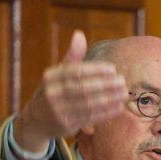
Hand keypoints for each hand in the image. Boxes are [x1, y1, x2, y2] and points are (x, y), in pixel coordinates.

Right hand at [12, 30, 126, 152]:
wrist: (37, 120)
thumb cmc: (53, 91)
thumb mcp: (58, 73)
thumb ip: (72, 57)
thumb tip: (80, 34)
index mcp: (50, 77)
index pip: (76, 71)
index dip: (95, 70)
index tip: (113, 68)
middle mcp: (52, 93)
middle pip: (82, 88)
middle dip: (105, 85)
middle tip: (122, 81)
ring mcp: (58, 110)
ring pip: (88, 104)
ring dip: (109, 99)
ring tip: (123, 94)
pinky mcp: (66, 124)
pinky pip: (90, 117)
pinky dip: (106, 112)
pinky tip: (118, 107)